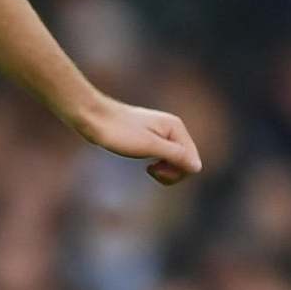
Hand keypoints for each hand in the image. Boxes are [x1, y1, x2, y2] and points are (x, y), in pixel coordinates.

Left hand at [73, 95, 202, 184]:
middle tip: (151, 171)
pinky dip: (158, 164)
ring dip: (165, 170)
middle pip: (186, 160)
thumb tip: (197, 167)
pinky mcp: (149, 138)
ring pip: (174, 159)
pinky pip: (164, 156)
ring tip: (149, 169)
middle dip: (172, 172)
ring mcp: (161, 133)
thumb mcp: (148, 146)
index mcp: (176, 128)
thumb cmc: (118, 131)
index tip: (155, 171)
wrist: (93, 117)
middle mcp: (172, 129)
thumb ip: (175, 155)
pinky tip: (147, 165)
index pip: (192, 160)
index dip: (177, 172)